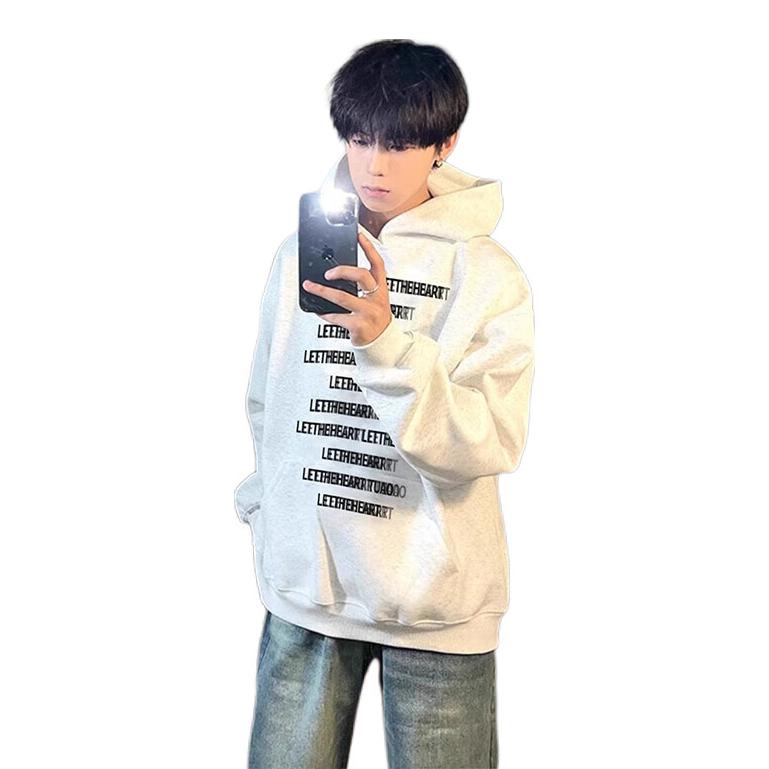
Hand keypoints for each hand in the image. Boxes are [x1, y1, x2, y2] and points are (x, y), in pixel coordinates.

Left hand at [303, 231, 392, 345]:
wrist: (383, 345)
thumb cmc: (375, 321)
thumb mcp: (375, 301)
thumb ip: (362, 290)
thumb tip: (336, 277)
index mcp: (381, 290)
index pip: (377, 264)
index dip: (369, 248)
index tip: (359, 235)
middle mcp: (377, 299)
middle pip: (361, 275)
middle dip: (342, 270)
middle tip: (328, 273)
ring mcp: (369, 313)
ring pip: (342, 297)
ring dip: (322, 291)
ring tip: (310, 286)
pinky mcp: (359, 326)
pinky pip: (337, 316)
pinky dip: (326, 314)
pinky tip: (320, 311)